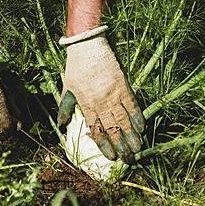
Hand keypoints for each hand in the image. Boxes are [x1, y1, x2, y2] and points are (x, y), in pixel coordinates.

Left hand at [58, 26, 144, 161]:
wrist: (88, 46)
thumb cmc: (76, 67)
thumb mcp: (67, 87)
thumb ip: (65, 107)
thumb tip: (61, 124)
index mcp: (86, 104)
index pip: (96, 130)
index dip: (104, 146)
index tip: (111, 157)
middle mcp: (101, 102)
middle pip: (113, 129)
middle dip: (121, 147)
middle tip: (128, 160)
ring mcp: (114, 94)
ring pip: (125, 120)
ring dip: (132, 137)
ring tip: (138, 149)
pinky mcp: (124, 86)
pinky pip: (133, 105)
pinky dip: (138, 117)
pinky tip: (143, 129)